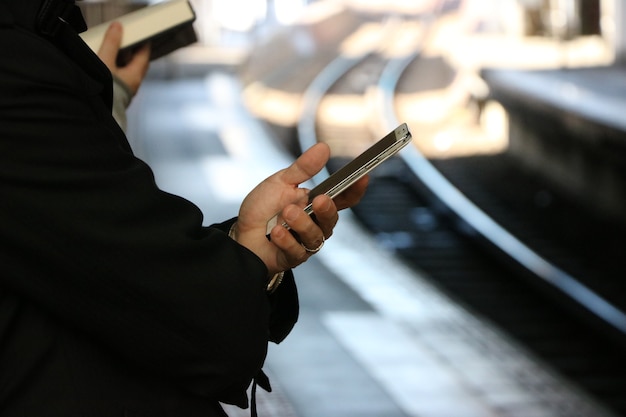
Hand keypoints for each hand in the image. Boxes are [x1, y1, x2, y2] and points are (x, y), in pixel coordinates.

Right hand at [97, 21, 150, 94]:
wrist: (95, 112)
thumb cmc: (103, 90)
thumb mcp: (105, 61)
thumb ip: (111, 43)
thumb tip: (117, 28)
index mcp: (135, 76)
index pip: (144, 56)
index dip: (144, 44)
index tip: (142, 35)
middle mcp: (133, 85)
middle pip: (137, 64)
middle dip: (132, 52)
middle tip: (127, 41)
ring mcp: (126, 92)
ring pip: (128, 72)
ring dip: (123, 61)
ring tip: (113, 51)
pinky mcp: (117, 96)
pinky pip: (120, 79)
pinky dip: (116, 70)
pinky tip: (106, 68)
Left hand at [236, 143, 367, 276]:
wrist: (239, 234)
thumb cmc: (263, 208)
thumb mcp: (281, 182)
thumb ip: (303, 168)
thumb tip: (324, 148)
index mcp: (317, 204)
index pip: (344, 199)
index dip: (355, 189)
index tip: (362, 176)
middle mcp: (316, 224)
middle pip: (332, 220)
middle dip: (327, 210)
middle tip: (319, 199)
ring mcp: (305, 243)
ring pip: (315, 237)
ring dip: (302, 224)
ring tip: (286, 213)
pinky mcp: (292, 258)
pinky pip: (297, 252)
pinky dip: (286, 241)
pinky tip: (276, 233)